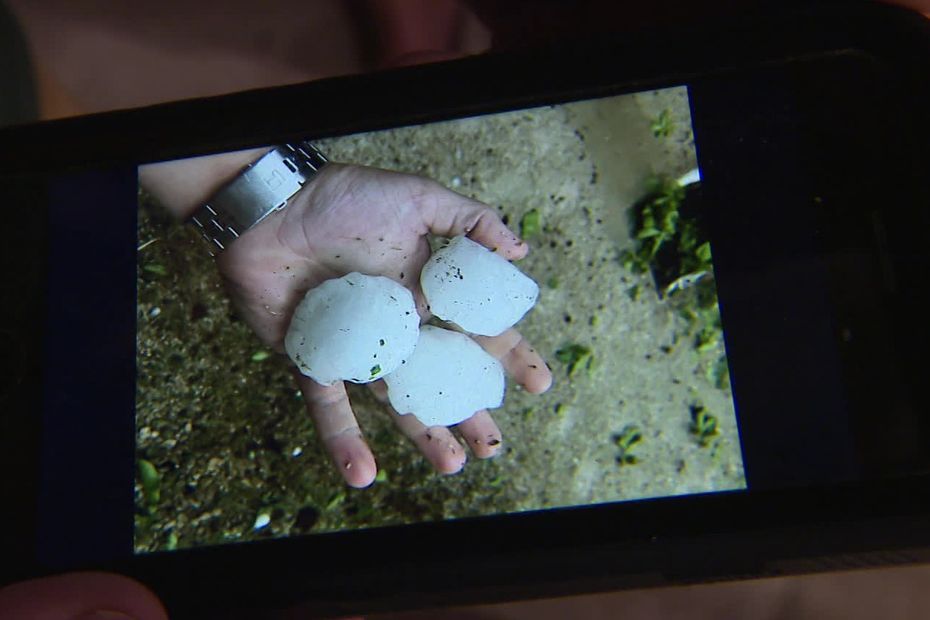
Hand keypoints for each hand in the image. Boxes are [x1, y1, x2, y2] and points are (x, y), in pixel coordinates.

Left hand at [215, 163, 551, 486]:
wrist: (271, 205)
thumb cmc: (344, 197)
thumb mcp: (417, 197)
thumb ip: (470, 221)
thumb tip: (522, 250)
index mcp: (424, 291)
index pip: (475, 329)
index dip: (508, 355)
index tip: (538, 383)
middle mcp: (396, 324)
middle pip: (440, 376)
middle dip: (469, 410)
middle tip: (493, 445)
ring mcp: (357, 345)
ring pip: (395, 399)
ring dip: (423, 434)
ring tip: (453, 466)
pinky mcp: (314, 359)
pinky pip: (330, 405)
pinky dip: (344, 439)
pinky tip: (362, 475)